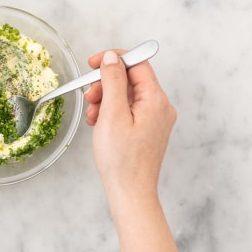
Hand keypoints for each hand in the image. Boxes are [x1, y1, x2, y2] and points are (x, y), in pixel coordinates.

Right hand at [85, 49, 176, 202]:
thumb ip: (113, 82)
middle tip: (90, 97)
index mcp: (156, 100)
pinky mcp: (149, 130)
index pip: (137, 63)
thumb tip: (112, 58)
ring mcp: (156, 119)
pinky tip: (99, 123)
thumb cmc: (122, 161)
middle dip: (106, 84)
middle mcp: (161, 107)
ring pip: (128, 95)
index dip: (113, 60)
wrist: (131, 193)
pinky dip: (112, 112)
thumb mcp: (112, 114)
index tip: (92, 64)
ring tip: (93, 116)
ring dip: (106, 99)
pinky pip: (129, 110)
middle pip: (131, 79)